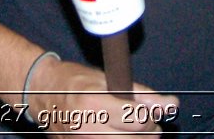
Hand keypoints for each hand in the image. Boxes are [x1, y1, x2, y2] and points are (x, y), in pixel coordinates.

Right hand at [26, 56, 177, 135]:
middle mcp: (88, 128)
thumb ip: (141, 94)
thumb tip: (171, 105)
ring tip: (129, 129)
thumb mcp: (108, 80)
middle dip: (147, 131)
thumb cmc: (75, 81)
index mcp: (96, 103)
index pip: (140, 120)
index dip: (150, 116)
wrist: (43, 94)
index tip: (147, 112)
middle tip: (141, 121)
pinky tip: (117, 134)